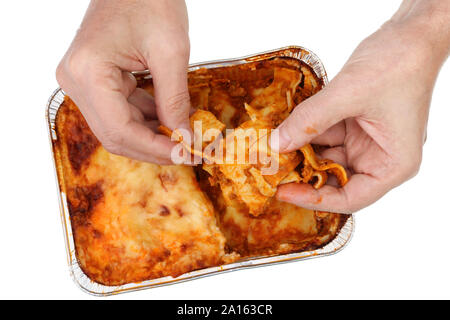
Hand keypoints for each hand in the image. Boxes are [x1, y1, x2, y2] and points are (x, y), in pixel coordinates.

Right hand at [56, 0, 189, 163]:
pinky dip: (147, 120)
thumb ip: (175, 99)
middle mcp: (77, 81)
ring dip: (152, 136)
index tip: (185, 154)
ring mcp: (83, 82)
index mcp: (88, 72)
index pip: (119, 129)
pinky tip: (171, 120)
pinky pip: (121, 111)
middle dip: (153, 147)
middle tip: (186, 153)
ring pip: (119, 127)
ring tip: (183, 138)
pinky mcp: (95, 80)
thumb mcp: (171, 51)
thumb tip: (183, 138)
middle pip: (115, 134)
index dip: (154, 148)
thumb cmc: (149, 0)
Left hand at [272, 0, 448, 212]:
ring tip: (271, 150)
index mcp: (393, 165)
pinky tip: (283, 130)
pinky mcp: (352, 125)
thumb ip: (310, 120)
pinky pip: (323, 136)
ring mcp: (364, 142)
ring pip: (325, 157)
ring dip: (300, 152)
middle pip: (335, 180)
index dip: (315, 199)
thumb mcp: (349, 94)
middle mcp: (379, 159)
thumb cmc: (398, 64)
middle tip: (272, 171)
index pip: (351, 198)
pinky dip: (304, 133)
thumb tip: (276, 144)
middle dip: (304, 175)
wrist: (409, 35)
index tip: (284, 192)